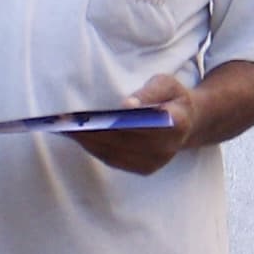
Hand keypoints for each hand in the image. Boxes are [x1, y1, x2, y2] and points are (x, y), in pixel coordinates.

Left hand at [73, 72, 195, 176]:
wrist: (189, 123)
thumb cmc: (172, 97)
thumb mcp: (167, 83)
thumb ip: (149, 92)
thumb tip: (126, 104)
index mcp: (176, 123)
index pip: (141, 124)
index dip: (115, 122)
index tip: (91, 116)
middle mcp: (166, 148)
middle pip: (122, 141)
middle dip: (92, 131)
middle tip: (64, 121)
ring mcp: (155, 162)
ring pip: (114, 153)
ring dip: (87, 141)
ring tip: (63, 128)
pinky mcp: (144, 170)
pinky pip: (113, 160)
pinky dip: (93, 148)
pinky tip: (77, 136)